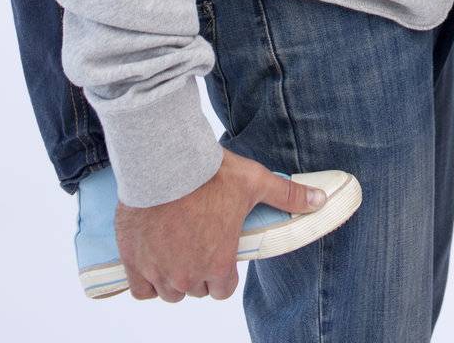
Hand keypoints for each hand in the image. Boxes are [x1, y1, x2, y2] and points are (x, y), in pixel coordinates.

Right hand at [117, 149, 324, 303]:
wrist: (165, 161)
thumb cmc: (211, 173)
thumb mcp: (255, 182)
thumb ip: (287, 196)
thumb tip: (320, 201)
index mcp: (218, 265)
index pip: (222, 290)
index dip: (222, 271)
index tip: (218, 250)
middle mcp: (188, 277)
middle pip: (195, 289)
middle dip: (198, 270)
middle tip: (198, 241)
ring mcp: (159, 272)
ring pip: (169, 291)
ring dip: (172, 275)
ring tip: (176, 245)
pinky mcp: (133, 262)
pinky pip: (141, 289)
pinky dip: (146, 278)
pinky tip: (152, 257)